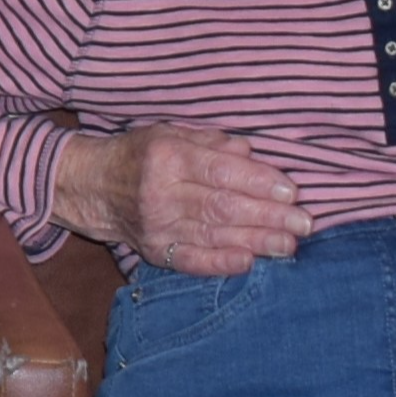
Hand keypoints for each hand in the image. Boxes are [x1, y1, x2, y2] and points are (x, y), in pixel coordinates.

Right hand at [50, 124, 312, 275]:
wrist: (91, 186)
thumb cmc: (139, 154)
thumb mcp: (169, 133)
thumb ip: (211, 142)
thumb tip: (251, 154)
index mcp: (166, 155)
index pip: (221, 171)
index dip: (259, 182)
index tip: (292, 192)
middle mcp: (160, 192)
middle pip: (222, 207)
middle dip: (269, 216)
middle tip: (304, 223)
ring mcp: (156, 225)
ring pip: (214, 235)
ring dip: (257, 241)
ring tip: (290, 245)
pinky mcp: (153, 251)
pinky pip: (192, 260)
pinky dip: (222, 263)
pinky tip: (250, 262)